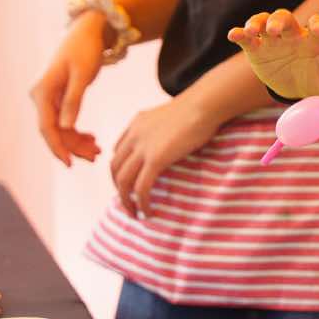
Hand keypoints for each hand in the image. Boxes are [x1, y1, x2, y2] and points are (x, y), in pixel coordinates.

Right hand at [29, 13, 109, 165]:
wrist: (88, 31)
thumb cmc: (85, 49)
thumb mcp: (82, 75)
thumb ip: (73, 101)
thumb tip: (65, 127)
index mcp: (42, 92)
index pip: (47, 127)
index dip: (58, 148)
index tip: (71, 163)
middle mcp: (41, 96)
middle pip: (54, 131)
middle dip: (73, 146)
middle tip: (96, 156)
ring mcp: (48, 98)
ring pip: (60, 128)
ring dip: (77, 141)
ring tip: (97, 150)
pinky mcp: (58, 97)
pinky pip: (64, 120)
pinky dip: (77, 131)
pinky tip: (91, 138)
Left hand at [110, 99, 220, 216]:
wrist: (203, 105)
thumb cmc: (198, 108)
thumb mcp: (172, 117)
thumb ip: (164, 130)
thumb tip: (171, 143)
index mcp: (137, 123)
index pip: (118, 150)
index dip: (121, 169)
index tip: (130, 181)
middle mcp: (134, 135)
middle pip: (115, 167)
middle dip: (118, 188)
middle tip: (128, 202)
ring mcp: (142, 148)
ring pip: (123, 181)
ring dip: (126, 200)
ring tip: (134, 213)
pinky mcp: (155, 159)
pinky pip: (141, 187)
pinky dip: (142, 202)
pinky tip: (148, 212)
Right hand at [227, 9, 318, 98]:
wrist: (303, 84)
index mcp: (316, 41)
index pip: (318, 25)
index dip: (318, 25)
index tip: (317, 29)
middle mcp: (294, 35)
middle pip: (286, 19)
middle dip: (279, 21)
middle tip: (274, 29)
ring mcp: (274, 40)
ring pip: (264, 22)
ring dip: (256, 22)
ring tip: (251, 31)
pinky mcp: (257, 49)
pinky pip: (247, 38)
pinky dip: (239, 34)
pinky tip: (233, 35)